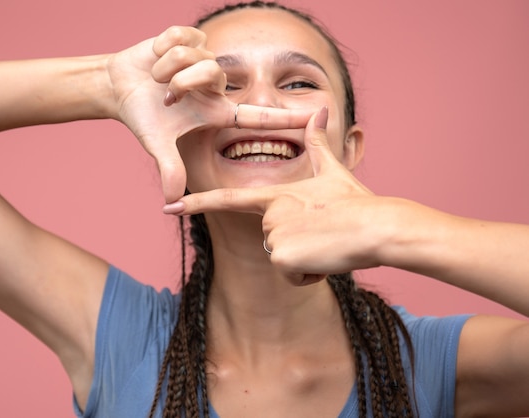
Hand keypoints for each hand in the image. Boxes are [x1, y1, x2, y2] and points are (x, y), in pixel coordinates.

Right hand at [108, 26, 314, 201]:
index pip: (259, 115)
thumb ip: (170, 169)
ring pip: (192, 54)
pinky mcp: (190, 37)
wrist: (120, 87)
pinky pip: (179, 36)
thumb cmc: (144, 116)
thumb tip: (172, 201)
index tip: (318, 117)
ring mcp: (205, 60)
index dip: (287, 118)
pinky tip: (157, 58)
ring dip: (166, 68)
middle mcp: (217, 85)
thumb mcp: (159, 144)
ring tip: (157, 79)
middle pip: (211, 71)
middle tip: (165, 95)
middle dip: (181, 81)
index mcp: (217, 111)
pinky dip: (161, 49)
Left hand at [165, 109, 387, 284]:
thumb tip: (319, 109)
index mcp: (276, 194)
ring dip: (305, 260)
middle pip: (272, 240)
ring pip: (283, 261)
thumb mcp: (335, 171)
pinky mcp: (281, 258)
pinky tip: (326, 259)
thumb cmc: (357, 202)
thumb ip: (318, 145)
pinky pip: (292, 277)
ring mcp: (273, 235)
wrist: (376, 226)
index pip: (228, 198)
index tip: (169, 207)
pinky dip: (310, 275)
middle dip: (297, 245)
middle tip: (323, 234)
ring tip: (327, 244)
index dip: (197, 203)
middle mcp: (269, 214)